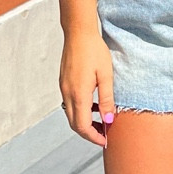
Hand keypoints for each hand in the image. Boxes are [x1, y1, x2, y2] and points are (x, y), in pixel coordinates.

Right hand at [59, 25, 113, 146]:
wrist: (78, 33)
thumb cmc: (95, 51)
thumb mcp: (106, 76)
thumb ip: (107, 99)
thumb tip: (108, 121)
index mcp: (79, 94)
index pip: (83, 126)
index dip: (94, 137)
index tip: (105, 141)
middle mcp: (68, 93)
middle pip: (75, 124)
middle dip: (88, 133)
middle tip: (104, 135)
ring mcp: (63, 88)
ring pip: (71, 115)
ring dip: (84, 123)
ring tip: (101, 121)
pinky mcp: (63, 82)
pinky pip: (70, 104)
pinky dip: (80, 111)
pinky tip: (93, 105)